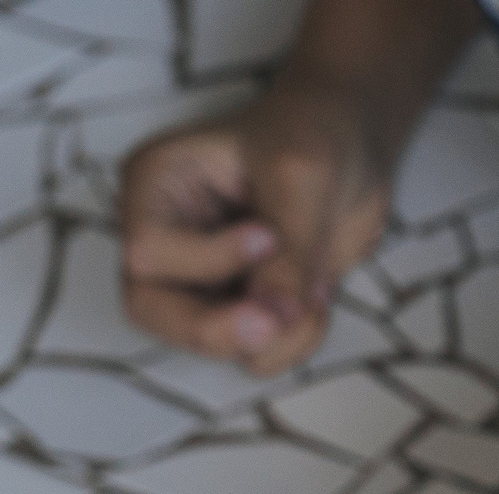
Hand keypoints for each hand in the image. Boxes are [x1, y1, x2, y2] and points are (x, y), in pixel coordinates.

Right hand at [117, 85, 389, 374]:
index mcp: (156, 187)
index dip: (207, 260)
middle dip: (218, 329)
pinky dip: (293, 341)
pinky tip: (317, 299)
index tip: (266, 236)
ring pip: (208, 345)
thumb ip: (288, 251)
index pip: (147, 252)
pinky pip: (256, 352)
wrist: (351, 147)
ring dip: (273, 338)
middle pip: (152, 311)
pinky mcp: (242, 305)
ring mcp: (201, 278)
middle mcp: (166, 237)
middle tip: (274, 323)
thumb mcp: (302, 178)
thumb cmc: (312, 136)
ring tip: (316, 293)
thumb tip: (276, 319)